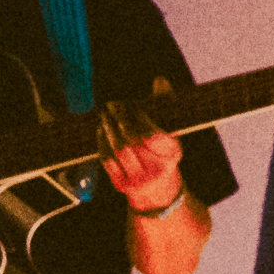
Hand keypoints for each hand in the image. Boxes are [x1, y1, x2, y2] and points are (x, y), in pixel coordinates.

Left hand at [96, 91, 186, 212]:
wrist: (159, 193)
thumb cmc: (164, 154)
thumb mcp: (171, 132)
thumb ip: (166, 105)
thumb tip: (160, 80)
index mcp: (172, 155)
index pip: (152, 136)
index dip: (139, 118)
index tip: (131, 104)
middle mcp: (156, 170)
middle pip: (132, 141)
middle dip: (120, 119)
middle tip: (113, 104)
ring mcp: (137, 180)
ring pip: (119, 150)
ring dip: (109, 128)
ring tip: (105, 114)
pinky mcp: (121, 185)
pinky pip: (107, 161)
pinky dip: (102, 143)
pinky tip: (101, 129)